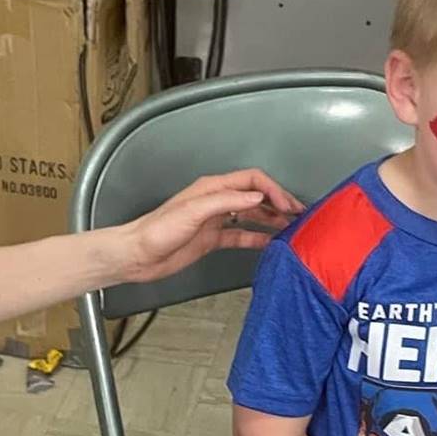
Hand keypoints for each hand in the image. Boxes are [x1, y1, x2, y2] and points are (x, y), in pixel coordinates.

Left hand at [119, 169, 301, 284]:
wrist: (138, 255)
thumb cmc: (157, 230)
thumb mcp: (193, 211)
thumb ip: (226, 202)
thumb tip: (257, 196)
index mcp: (212, 188)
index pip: (251, 180)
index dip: (273, 190)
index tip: (288, 205)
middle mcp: (216, 201)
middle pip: (255, 196)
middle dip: (278, 203)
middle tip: (299, 214)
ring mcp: (215, 220)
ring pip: (251, 216)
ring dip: (271, 220)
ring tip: (291, 228)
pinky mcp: (212, 239)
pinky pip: (240, 235)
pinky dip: (257, 238)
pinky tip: (270, 243)